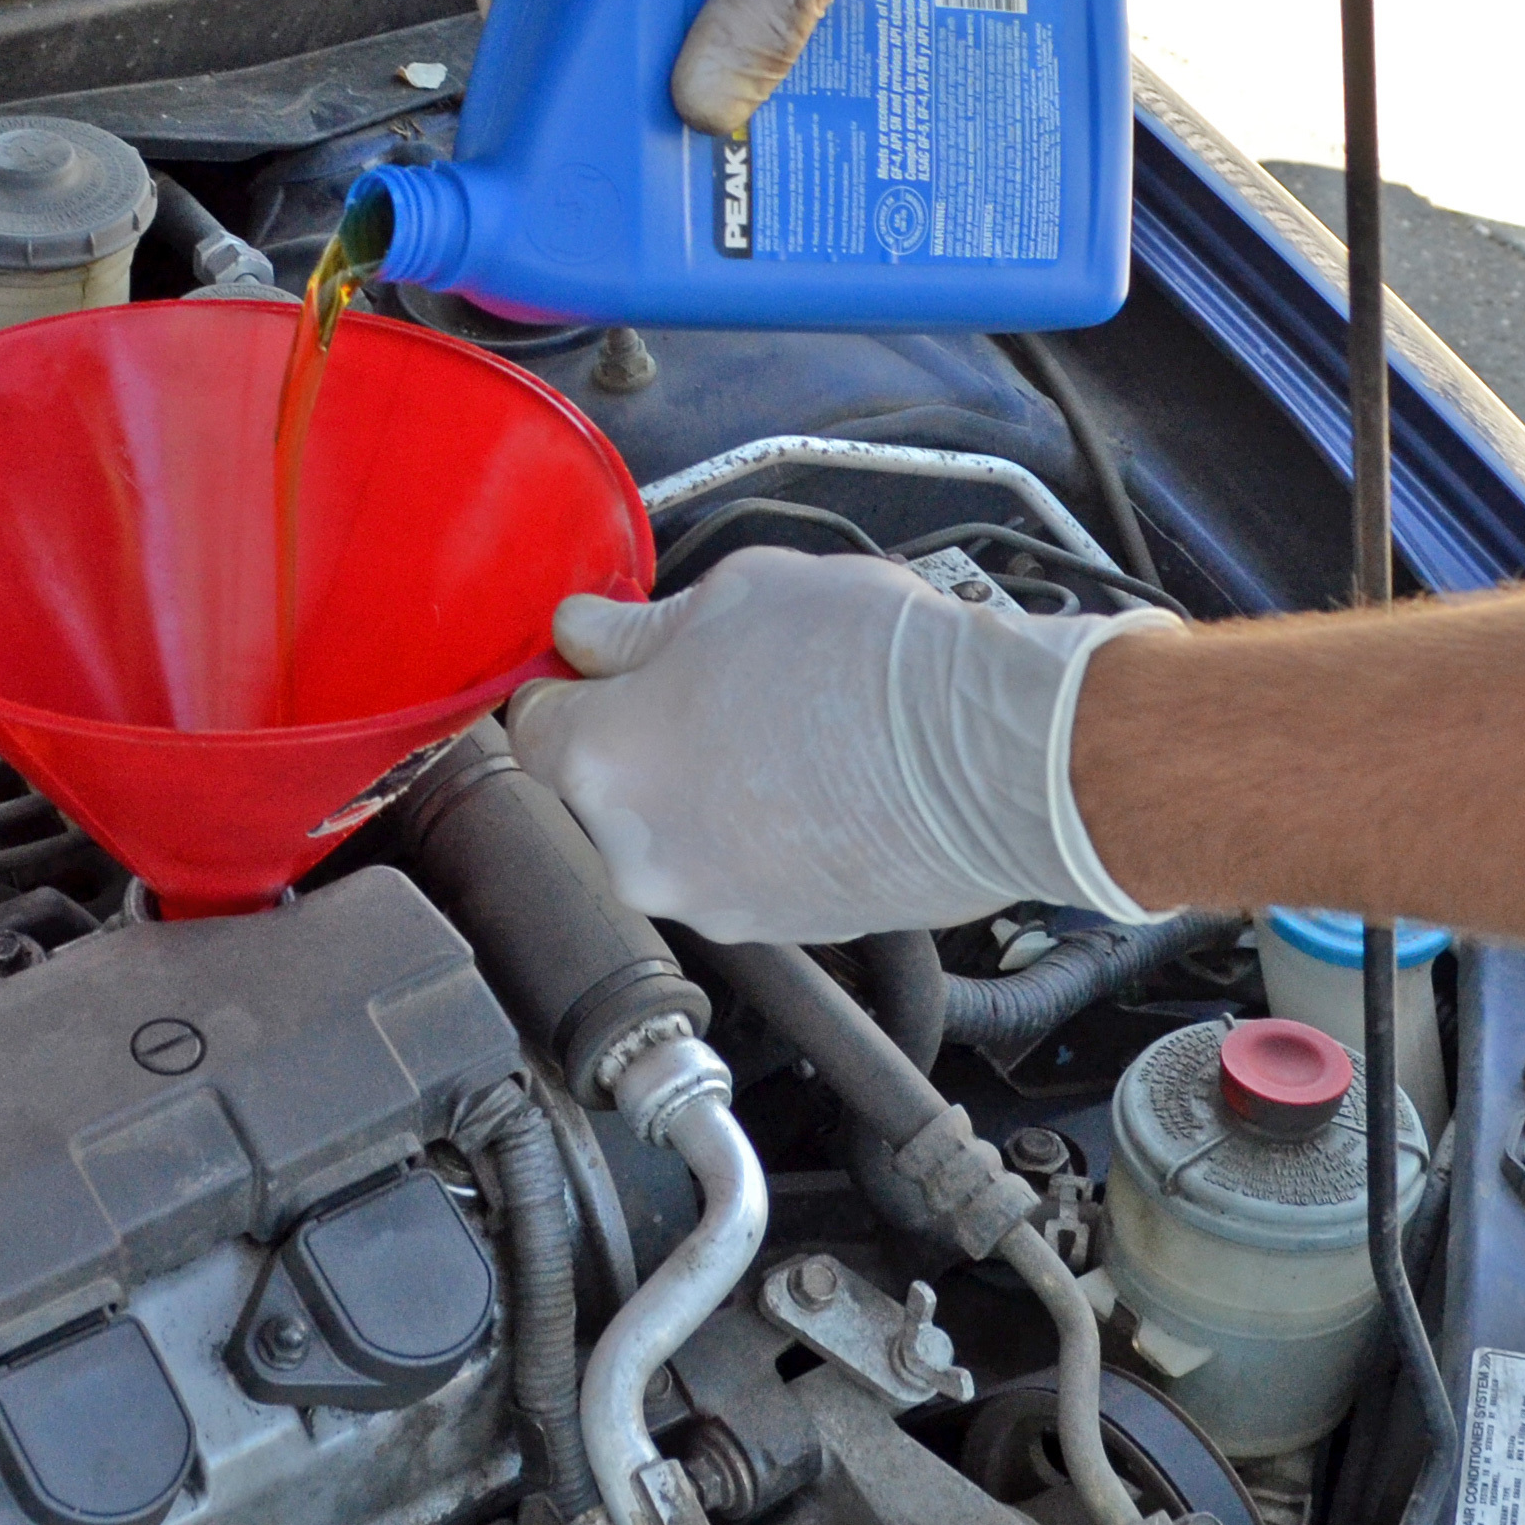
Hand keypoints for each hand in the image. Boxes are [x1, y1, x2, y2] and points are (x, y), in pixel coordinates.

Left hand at [503, 547, 1177, 940]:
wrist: (995, 756)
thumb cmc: (869, 668)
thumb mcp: (734, 595)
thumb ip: (638, 628)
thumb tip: (589, 633)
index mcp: (604, 763)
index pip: (529, 724)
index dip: (566, 680)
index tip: (599, 663)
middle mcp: (640, 853)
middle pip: (598, 786)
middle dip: (639, 736)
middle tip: (710, 682)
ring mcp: (711, 902)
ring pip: (671, 831)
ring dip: (701, 786)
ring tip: (780, 726)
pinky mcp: (778, 929)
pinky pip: (737, 868)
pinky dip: (758, 830)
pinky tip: (815, 777)